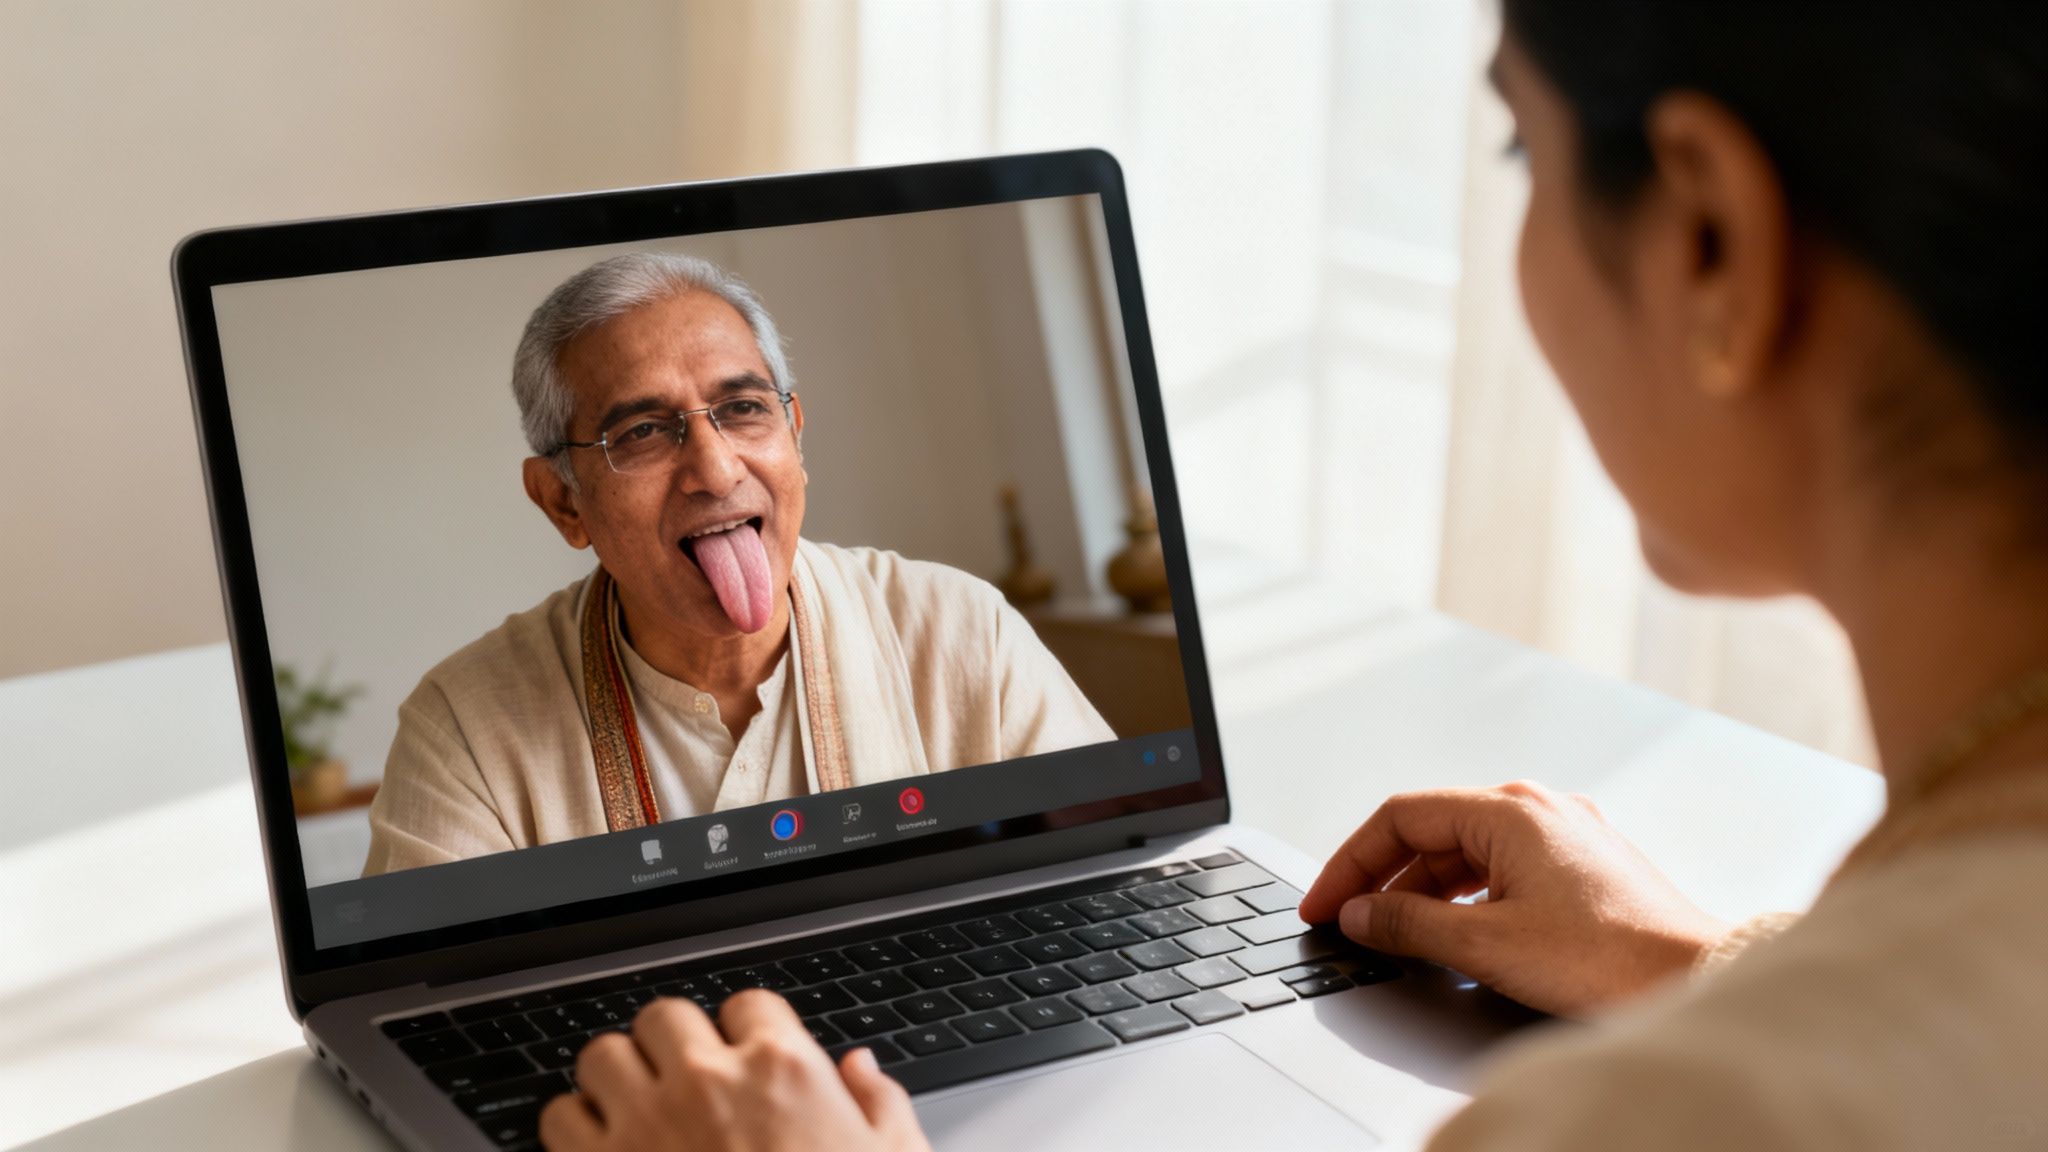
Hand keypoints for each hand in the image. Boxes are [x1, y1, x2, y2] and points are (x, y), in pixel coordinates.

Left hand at [540, 989, 932, 1151]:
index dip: (747, 1033)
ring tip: (638, 1107)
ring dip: (619, 1079)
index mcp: (783, 1071)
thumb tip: (860, 1069)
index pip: (748, 1004)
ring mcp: (647, 1124)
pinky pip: (560, 1117)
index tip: (744, 1058)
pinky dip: (576, 1128)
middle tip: (686, 1079)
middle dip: (673, 1045)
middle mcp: (709, 1084)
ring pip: (604, 1056)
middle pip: (665, 1016)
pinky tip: (606, 1148)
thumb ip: (880, 1104)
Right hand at [1298, 781, 1727, 1016]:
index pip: (1400, 818)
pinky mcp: (1582, 866)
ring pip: (1466, 853)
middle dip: (1382, 879)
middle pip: (1431, 832)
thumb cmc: (1610, 957)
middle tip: (1348, 923)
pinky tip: (1453, 934)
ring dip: (1422, 892)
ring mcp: (1564, 834)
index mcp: (1509, 809)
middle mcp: (1537, 808)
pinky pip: (1500, 870)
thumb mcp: (1486, 943)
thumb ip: (1408, 923)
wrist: (1696, 980)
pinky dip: (1463, 898)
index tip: (1324, 902)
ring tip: (1393, 935)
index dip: (1349, 862)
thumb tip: (1359, 913)